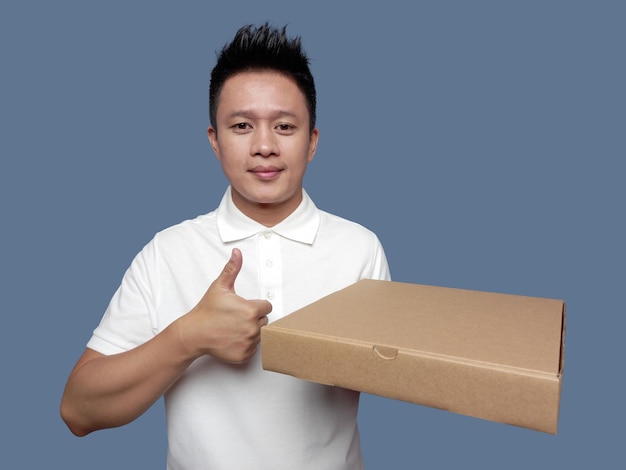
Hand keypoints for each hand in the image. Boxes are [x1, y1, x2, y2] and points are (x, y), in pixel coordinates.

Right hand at [177, 248, 271, 362]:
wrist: (194, 333)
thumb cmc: (207, 311)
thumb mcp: (220, 287)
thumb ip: (232, 269)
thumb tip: (237, 253)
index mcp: (251, 310)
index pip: (267, 307)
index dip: (256, 305)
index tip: (244, 307)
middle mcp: (253, 328)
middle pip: (264, 321)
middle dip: (254, 318)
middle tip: (236, 317)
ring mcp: (249, 343)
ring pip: (259, 335)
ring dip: (250, 331)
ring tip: (234, 328)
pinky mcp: (244, 355)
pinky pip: (253, 348)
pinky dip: (245, 344)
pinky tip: (233, 338)